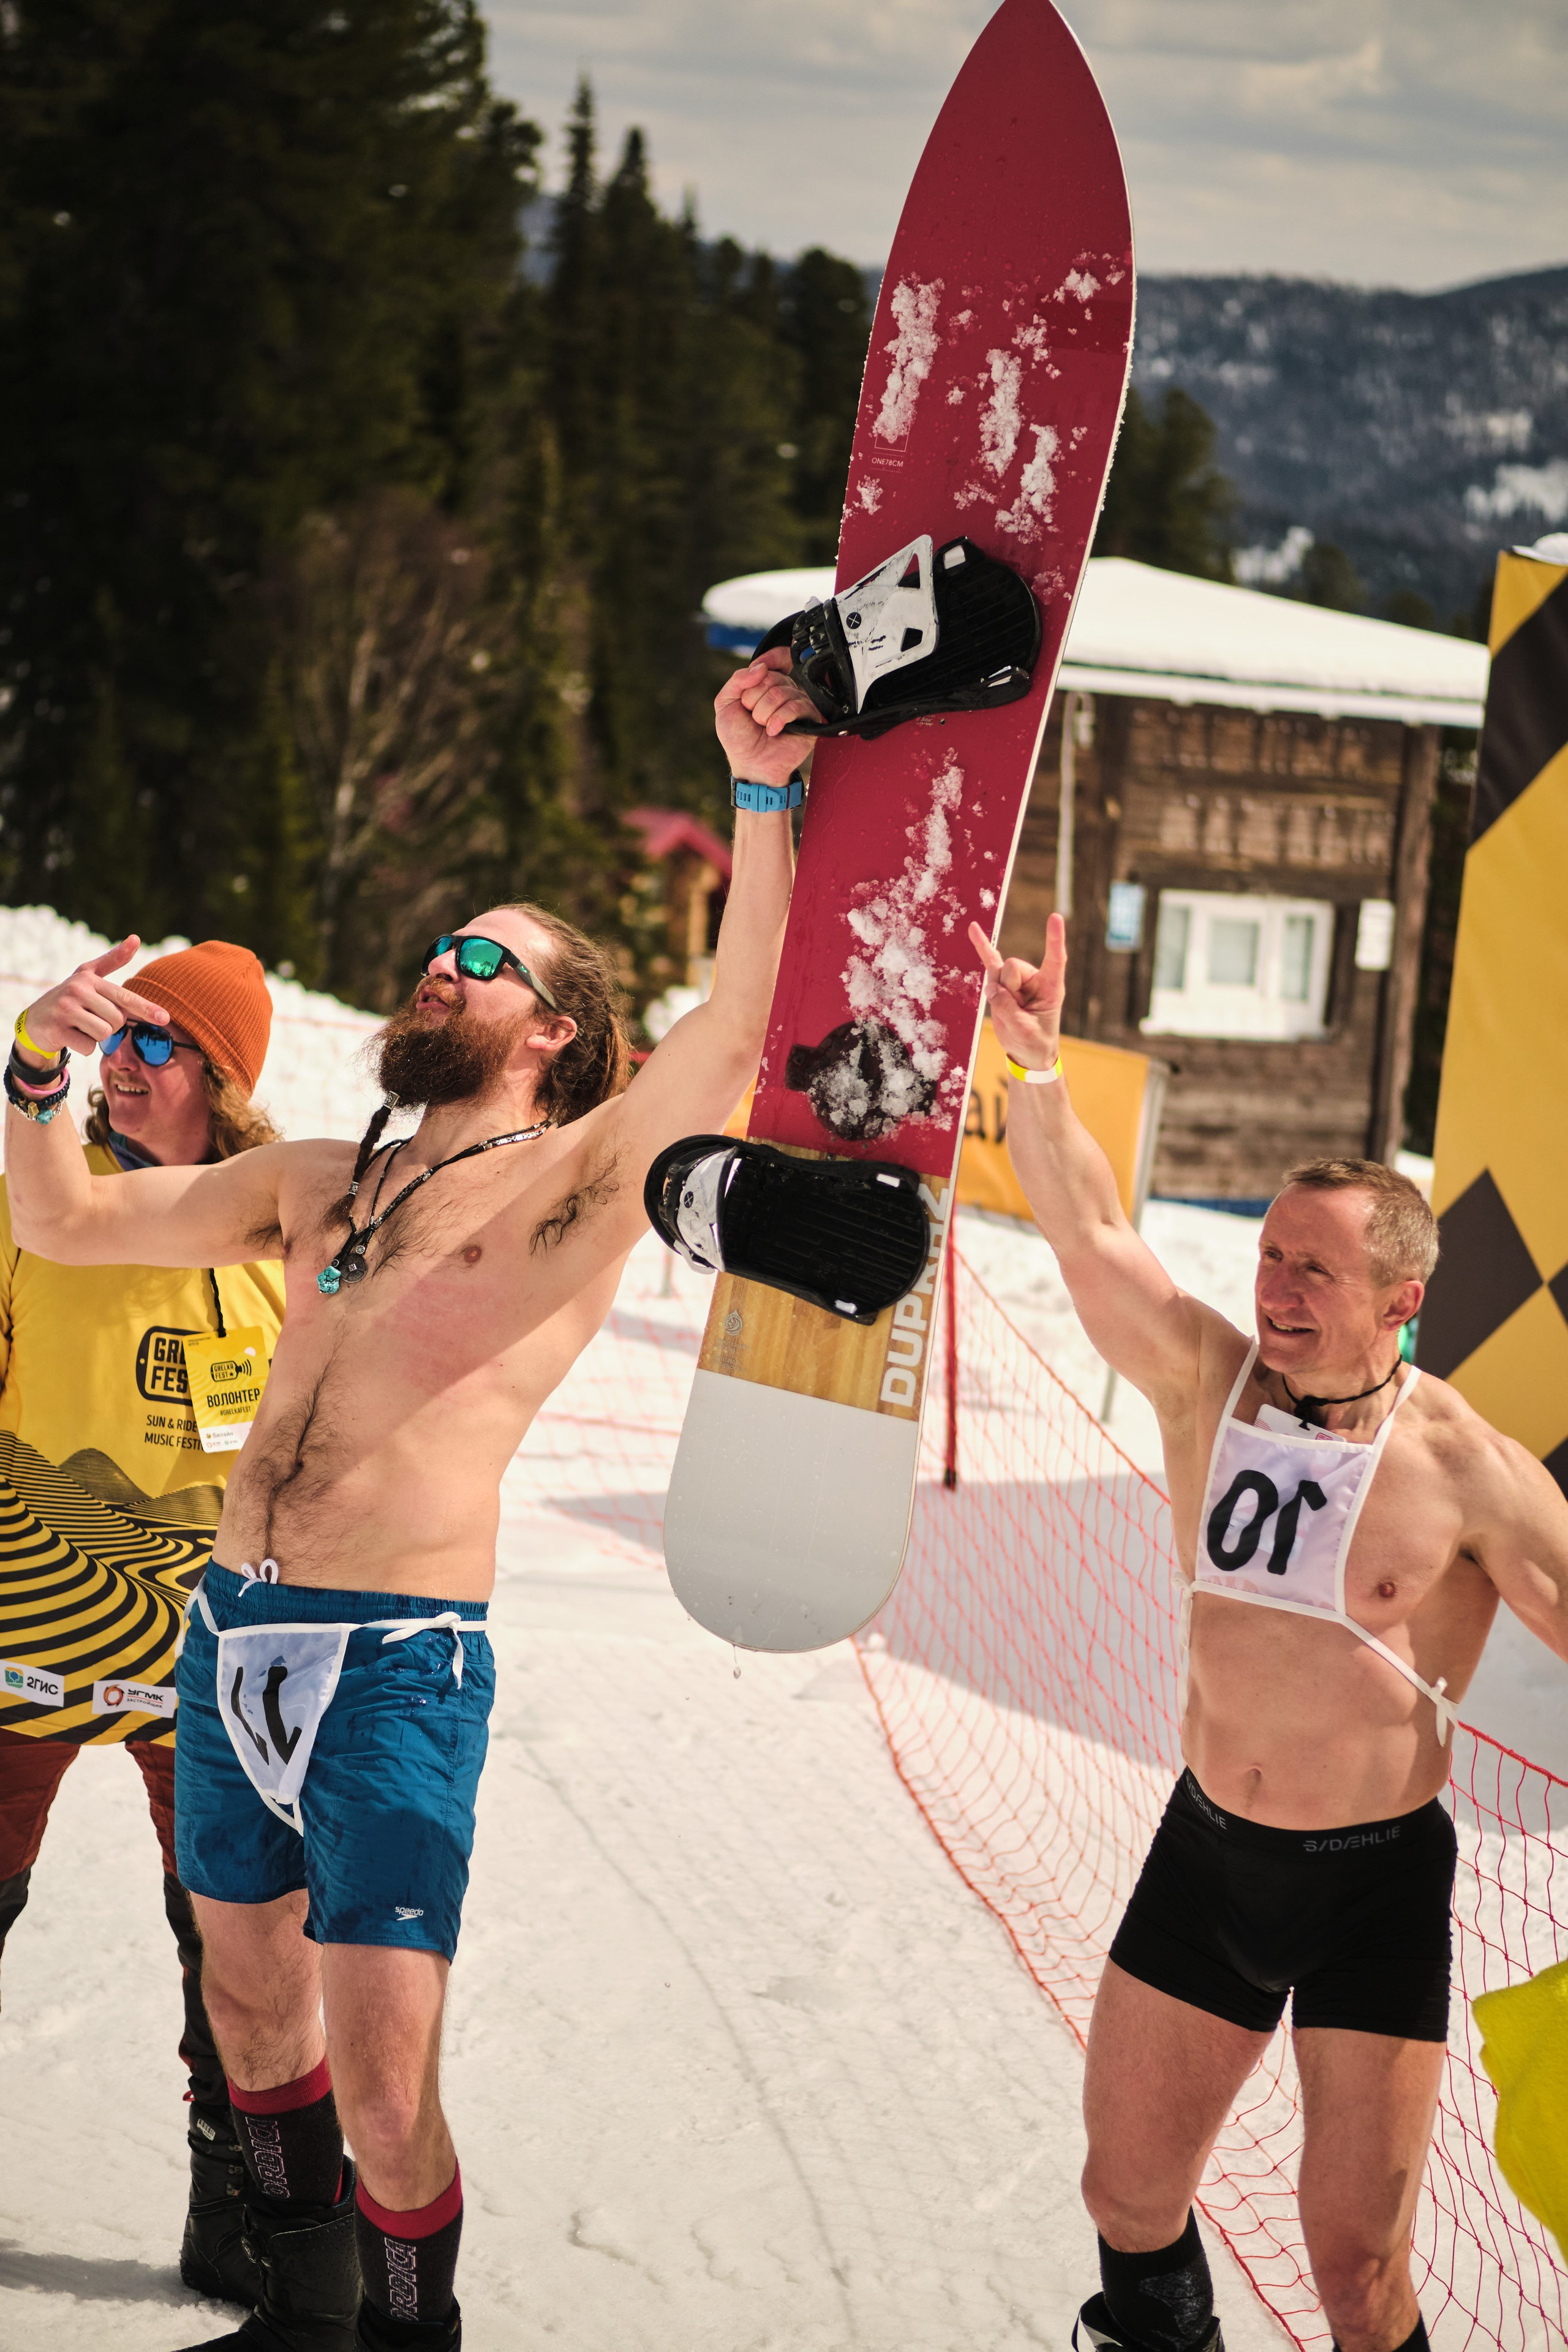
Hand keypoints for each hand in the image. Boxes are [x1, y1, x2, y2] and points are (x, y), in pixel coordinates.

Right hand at [16, 937, 169, 1064]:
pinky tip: (71, 1035)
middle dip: (109, 1024)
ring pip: (105, 1033)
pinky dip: (84, 1046)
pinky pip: (89, 1046)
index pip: (124, 997)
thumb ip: (113, 960)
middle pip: (117, 1020)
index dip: (146, 1009)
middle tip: (90, 1018)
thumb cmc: (70, 998)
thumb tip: (136, 937)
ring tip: (81, 1026)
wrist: (34, 1020)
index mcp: (89, 979)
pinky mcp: (58, 1029)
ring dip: (96, 1036)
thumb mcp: (88, 975)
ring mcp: (66, 1009)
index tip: (165, 1018)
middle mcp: (77, 990)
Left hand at [714, 645, 818, 791]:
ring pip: (782, 692)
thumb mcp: (725, 704)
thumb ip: (737, 680)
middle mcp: (784, 691)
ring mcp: (798, 704)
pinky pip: (797, 706)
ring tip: (763, 727)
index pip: (774, 660)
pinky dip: (780, 719)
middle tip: (753, 717)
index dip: (768, 661)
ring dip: (764, 713)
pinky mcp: (809, 719)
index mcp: (766, 684)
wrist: (751, 764)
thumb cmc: (738, 738)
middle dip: (755, 699)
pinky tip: (774, 731)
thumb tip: (761, 666)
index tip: (758, 675)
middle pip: (772, 677)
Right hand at [968, 912, 1065, 1070]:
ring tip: (1009, 1012)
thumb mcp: (1024, 1031)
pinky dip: (982, 947)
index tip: (1055, 917)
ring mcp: (1017, 980)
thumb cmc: (1034, 1042)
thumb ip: (1008, 1009)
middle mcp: (1035, 978)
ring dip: (997, 994)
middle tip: (1016, 1012)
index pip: (1055, 959)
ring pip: (998, 972)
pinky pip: (990, 962)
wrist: (1027, 1052)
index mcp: (1051, 987)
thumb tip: (993, 989)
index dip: (1054, 939)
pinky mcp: (1002, 983)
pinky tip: (973, 929)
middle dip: (1008, 989)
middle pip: (1012, 967)